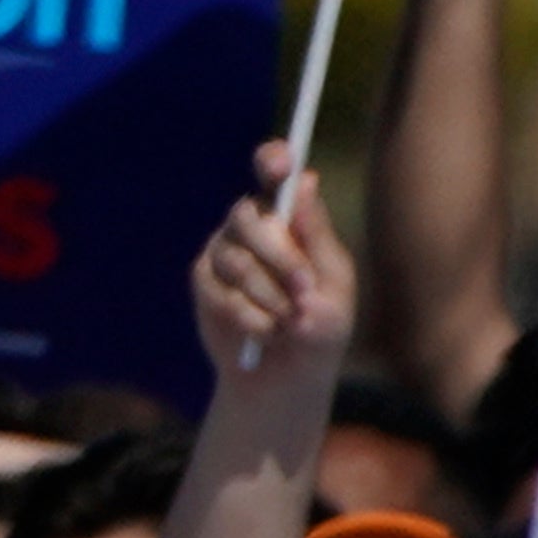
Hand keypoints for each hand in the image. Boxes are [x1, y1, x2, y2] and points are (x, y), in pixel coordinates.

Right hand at [194, 144, 353, 403]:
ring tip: (289, 323)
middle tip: (303, 288)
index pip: (274, 173)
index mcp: (289, 217)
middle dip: (279, 256)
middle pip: (248, 217)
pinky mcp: (203, 281)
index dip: (273, 160)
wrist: (287, 376)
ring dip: (269, 296)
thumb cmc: (321, 326)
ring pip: (236, 258)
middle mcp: (252, 226)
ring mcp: (223, 251)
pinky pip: (219, 290)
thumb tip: (307, 180)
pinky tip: (265, 332)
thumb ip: (318, 236)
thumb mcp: (334, 283)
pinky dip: (250, 316)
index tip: (283, 165)